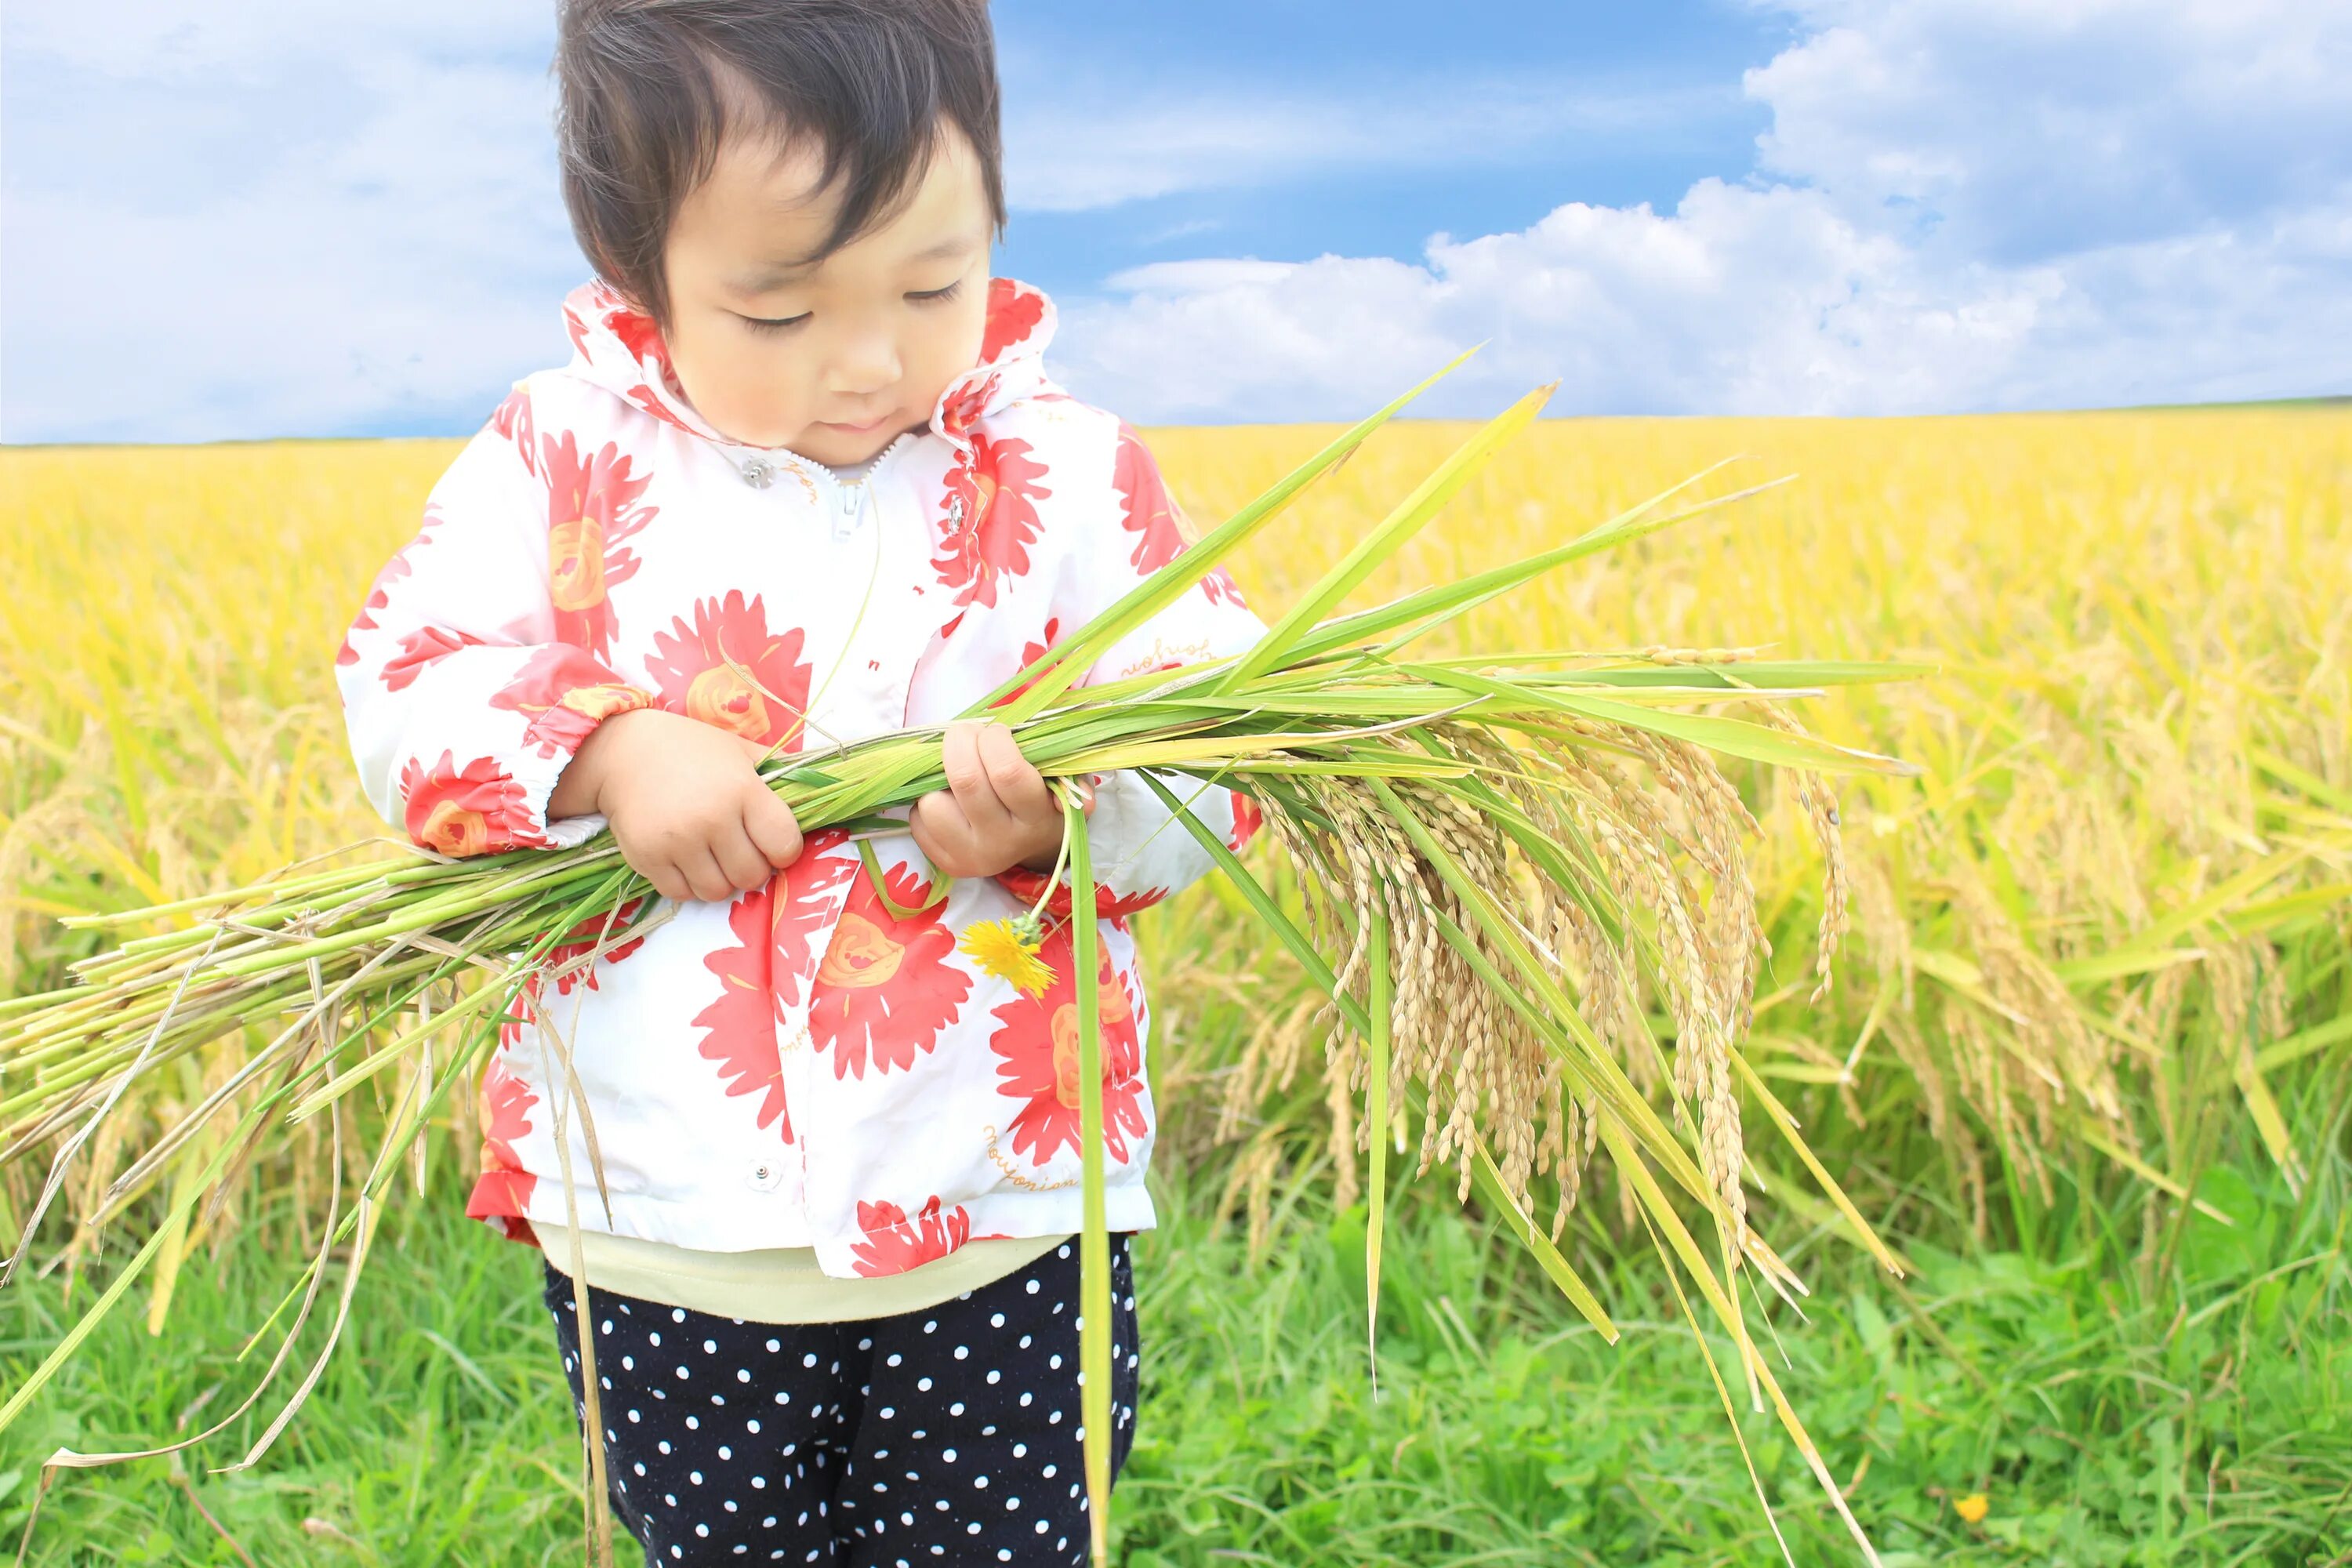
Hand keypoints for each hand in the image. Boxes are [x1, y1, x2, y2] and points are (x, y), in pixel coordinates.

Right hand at [550, 708, 803, 901]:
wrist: (622, 751)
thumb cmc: (690, 750)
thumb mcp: (740, 751)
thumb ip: (779, 771)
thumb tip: (824, 787)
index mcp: (743, 790)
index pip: (785, 845)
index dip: (785, 850)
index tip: (773, 843)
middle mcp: (712, 818)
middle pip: (753, 875)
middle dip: (753, 868)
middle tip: (740, 850)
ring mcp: (678, 841)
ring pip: (718, 891)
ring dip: (721, 880)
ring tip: (713, 854)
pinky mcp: (648, 858)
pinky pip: (683, 894)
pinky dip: (689, 884)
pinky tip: (686, 858)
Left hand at [909, 719, 1094, 878]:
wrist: (1033, 846)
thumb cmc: (1045, 798)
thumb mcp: (1067, 784)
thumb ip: (1074, 777)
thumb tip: (1078, 799)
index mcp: (1036, 819)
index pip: (1007, 772)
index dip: (994, 739)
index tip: (996, 731)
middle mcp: (1003, 843)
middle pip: (966, 780)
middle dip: (959, 741)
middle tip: (966, 733)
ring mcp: (971, 857)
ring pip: (933, 802)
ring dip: (939, 777)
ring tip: (958, 772)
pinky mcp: (946, 864)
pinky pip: (918, 820)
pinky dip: (928, 799)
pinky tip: (950, 798)